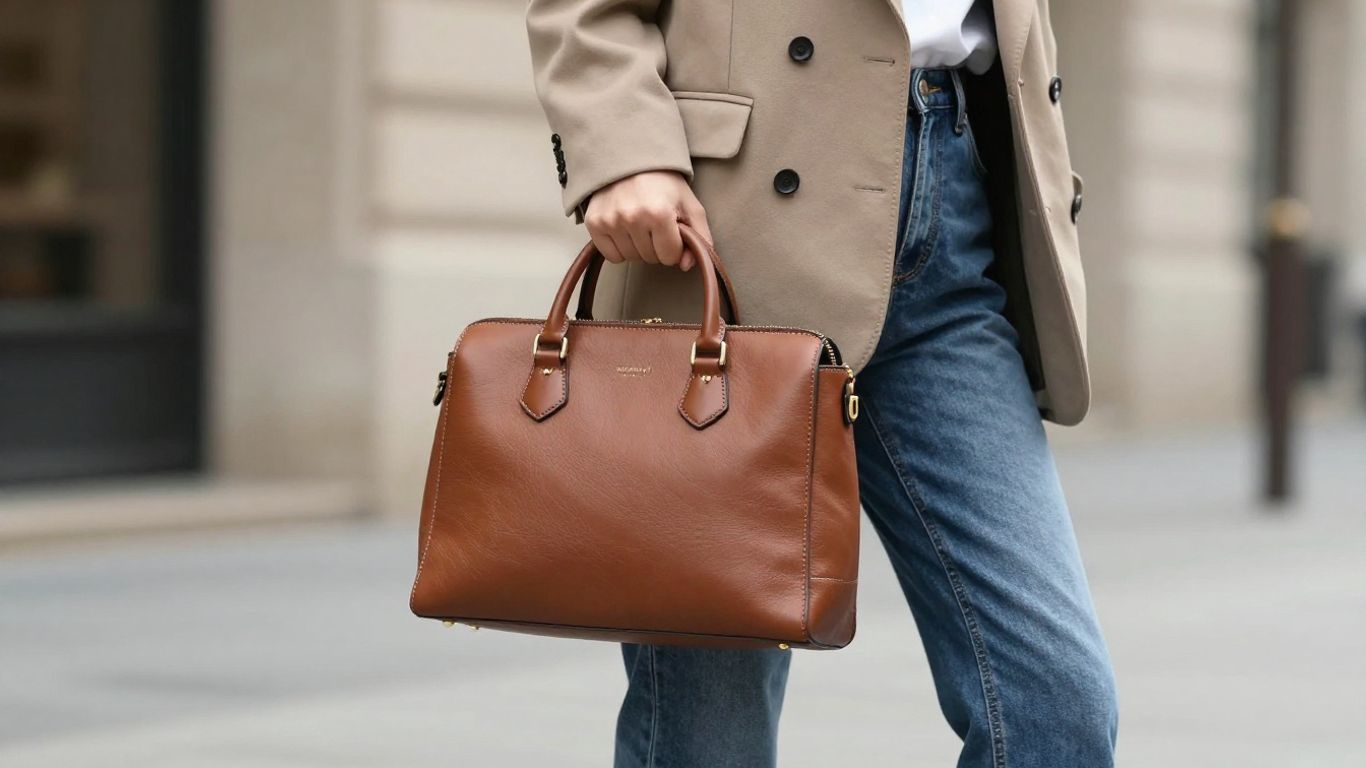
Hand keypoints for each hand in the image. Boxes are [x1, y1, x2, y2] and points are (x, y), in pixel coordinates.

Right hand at [583, 171, 712, 270]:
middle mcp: (632, 217)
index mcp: (659, 213)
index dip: (674, 246)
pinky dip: (619, 248)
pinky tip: (624, 230)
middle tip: (655, 224)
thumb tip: (685, 266)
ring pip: (631, 258)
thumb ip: (699, 237)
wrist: (632, 158)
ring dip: (639, 247)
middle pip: (650, 258)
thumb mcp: (690, 205)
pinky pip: (611, 256)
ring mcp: (611, 220)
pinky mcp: (594, 222)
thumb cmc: (664, 183)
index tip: (671, 230)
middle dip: (657, 246)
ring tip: (640, 223)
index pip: (669, 257)